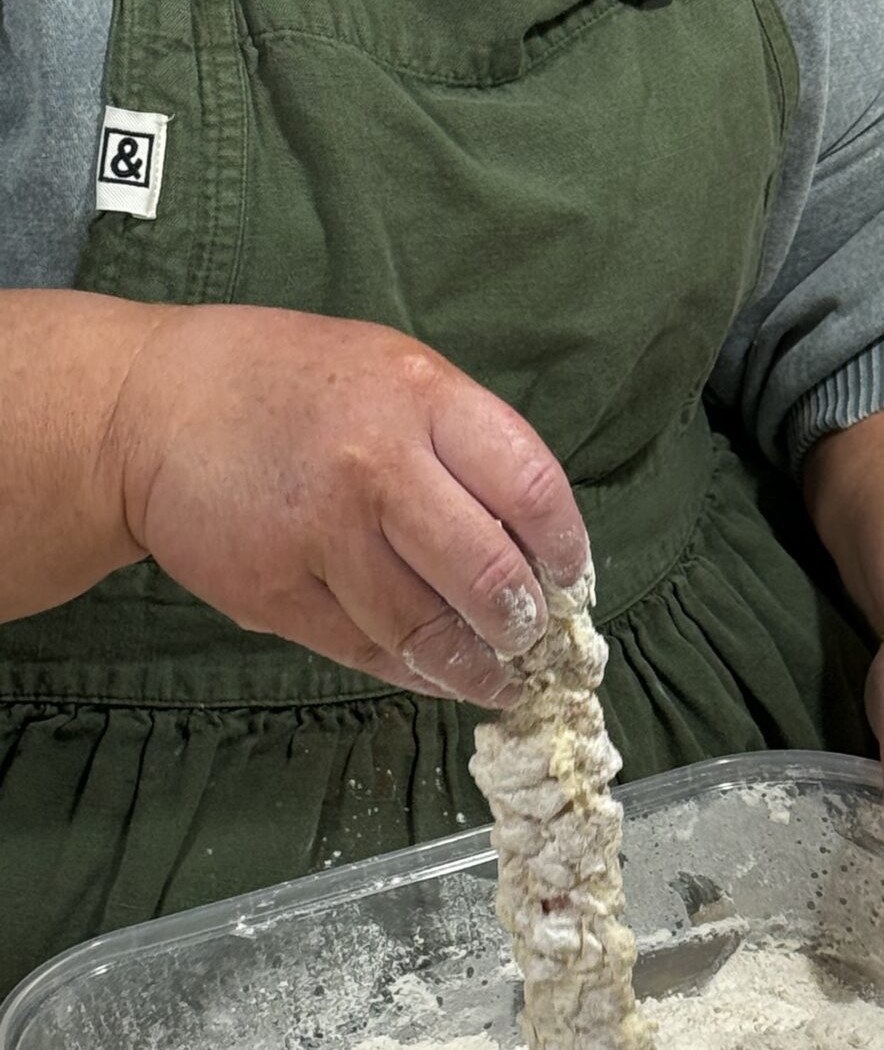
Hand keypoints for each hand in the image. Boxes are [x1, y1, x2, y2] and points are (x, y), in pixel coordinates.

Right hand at [106, 304, 587, 703]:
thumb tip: (533, 535)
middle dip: (525, 624)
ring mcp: (324, 533)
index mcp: (423, 400)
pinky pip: (368, 652)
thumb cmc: (284, 385)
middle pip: (489, 574)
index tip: (570, 580)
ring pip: (429, 629)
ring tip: (497, 677)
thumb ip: (462, 444)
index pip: (532, 487)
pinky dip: (412, 673)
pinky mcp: (278, 591)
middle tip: (533, 640)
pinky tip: (433, 673)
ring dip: (475, 668)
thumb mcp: (391, 372)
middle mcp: (379, 465)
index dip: (564, 549)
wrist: (148, 406)